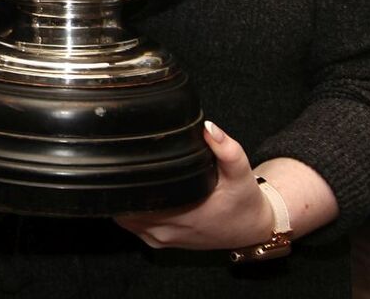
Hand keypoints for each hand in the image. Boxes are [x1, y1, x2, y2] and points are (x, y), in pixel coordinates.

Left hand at [114, 122, 272, 251]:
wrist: (249, 230)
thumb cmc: (243, 201)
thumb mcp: (240, 172)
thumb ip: (226, 149)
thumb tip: (208, 128)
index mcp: (184, 214)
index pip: (139, 198)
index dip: (126, 178)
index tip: (122, 159)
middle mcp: (168, 229)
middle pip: (125, 207)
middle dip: (120, 183)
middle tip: (119, 159)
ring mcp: (161, 238)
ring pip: (124, 218)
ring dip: (122, 197)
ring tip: (124, 172)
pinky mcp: (160, 242)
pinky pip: (132, 226)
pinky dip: (127, 210)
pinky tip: (132, 191)